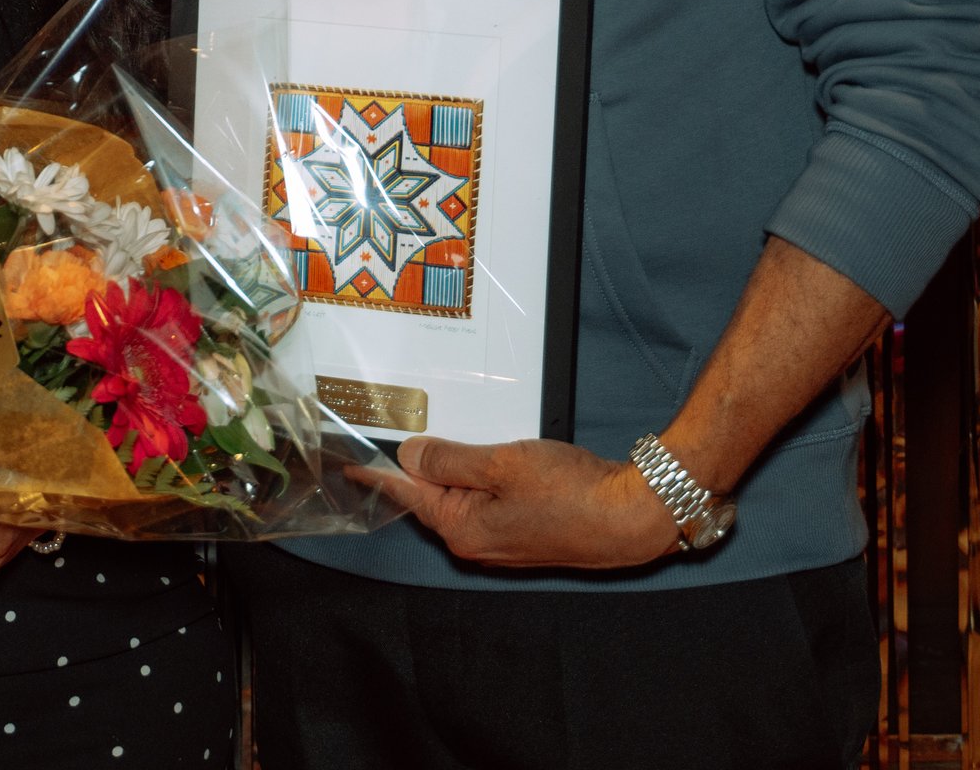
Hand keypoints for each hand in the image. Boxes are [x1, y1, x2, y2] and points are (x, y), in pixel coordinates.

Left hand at [373, 436, 681, 569]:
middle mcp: (476, 543)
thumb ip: (448, 459)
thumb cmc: (572, 492)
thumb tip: (409, 456)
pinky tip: (484, 463)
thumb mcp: (500, 463)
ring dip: (452, 472)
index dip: (377, 476)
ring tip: (444, 445)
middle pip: (431, 498)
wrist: (630, 516)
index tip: (350, 468)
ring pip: (459, 499)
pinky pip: (484, 503)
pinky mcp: (523, 533)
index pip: (406, 495)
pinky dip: (477, 481)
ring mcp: (501, 542)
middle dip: (417, 470)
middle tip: (401, 436)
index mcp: (462, 529)